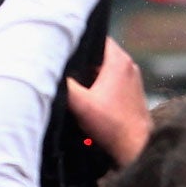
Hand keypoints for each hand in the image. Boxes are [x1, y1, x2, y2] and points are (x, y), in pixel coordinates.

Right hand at [66, 38, 150, 166]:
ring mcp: (132, 80)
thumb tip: (49, 72)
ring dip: (90, 78)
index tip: (66, 49)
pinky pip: (111, 83)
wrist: (136, 149)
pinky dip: (99, 88)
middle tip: (66, 71)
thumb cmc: (112, 126)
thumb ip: (64, 86)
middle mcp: (128, 66)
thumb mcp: (81, 104)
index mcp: (118, 61)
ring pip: (104, 70)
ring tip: (76, 88)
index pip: (97, 37)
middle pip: (98, 55)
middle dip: (82, 62)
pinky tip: (88, 101)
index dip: (80, 41)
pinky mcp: (132, 94)